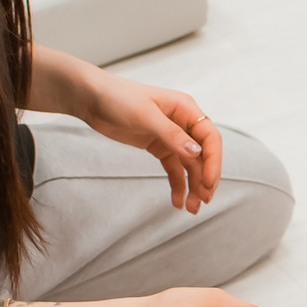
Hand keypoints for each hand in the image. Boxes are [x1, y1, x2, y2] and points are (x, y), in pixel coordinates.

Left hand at [78, 70, 223, 212]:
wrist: (92, 99)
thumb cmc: (119, 98)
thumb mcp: (145, 116)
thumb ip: (171, 134)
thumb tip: (196, 152)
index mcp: (186, 109)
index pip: (210, 137)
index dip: (214, 161)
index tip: (208, 183)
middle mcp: (183, 123)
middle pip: (203, 155)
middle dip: (205, 178)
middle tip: (203, 201)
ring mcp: (172, 137)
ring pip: (190, 165)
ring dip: (193, 186)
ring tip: (192, 208)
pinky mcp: (159, 147)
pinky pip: (174, 169)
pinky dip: (178, 185)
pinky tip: (177, 201)